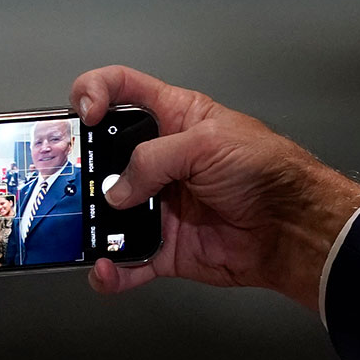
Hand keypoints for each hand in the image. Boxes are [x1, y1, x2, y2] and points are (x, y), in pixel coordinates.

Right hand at [71, 65, 359, 310]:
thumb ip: (153, 159)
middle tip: (65, 179)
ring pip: (107, 213)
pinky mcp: (166, 246)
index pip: (123, 89)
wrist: (294, 227)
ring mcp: (160, 205)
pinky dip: (110, 270)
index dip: (94, 91)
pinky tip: (106, 268)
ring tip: (80, 229)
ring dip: (89, 223)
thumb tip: (116, 189)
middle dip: (80, 167)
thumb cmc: (268, 171)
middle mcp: (162, 160)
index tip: (84, 113)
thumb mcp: (208, 144)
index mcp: (175, 118)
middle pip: (103, 156)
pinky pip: (126, 262)